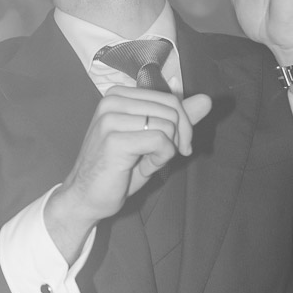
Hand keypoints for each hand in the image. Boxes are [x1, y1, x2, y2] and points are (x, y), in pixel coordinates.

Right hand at [45, 85, 212, 262]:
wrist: (85, 197)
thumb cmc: (117, 169)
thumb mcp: (152, 138)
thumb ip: (178, 119)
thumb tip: (207, 100)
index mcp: (118, 95)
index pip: (169, 98)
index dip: (182, 125)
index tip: (175, 147)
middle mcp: (112, 101)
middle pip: (172, 109)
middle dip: (178, 138)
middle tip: (162, 158)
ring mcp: (111, 119)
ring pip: (168, 125)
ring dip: (166, 151)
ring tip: (146, 163)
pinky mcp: (114, 140)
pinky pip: (161, 142)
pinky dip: (161, 159)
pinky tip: (143, 168)